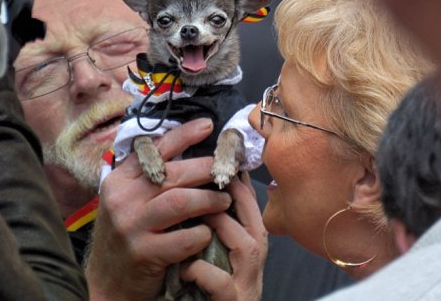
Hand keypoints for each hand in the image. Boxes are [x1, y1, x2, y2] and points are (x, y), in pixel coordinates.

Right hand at [86, 118, 232, 300]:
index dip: (183, 134)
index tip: (208, 125)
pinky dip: (201, 234)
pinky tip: (207, 234)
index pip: (154, 149)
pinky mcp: (143, 252)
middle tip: (226, 172)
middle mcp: (122, 198)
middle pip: (173, 173)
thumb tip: (190, 152)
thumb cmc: (127, 233)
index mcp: (119, 179)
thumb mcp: (128, 200)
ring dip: (210, 200)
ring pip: (181, 201)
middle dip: (206, 169)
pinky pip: (184, 238)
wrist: (106, 280)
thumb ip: (150, 178)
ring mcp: (131, 225)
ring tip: (224, 201)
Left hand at [181, 172, 267, 300]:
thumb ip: (215, 215)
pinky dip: (203, 272)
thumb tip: (200, 176)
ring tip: (197, 220)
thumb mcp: (217, 242)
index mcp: (249, 237)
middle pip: (253, 216)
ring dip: (219, 228)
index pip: (248, 200)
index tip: (213, 157)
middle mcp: (254, 256)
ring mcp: (247, 280)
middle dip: (231, 194)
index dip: (232, 176)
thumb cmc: (213, 277)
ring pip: (245, 244)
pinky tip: (186, 267)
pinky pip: (222, 283)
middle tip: (205, 178)